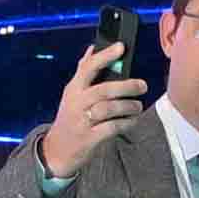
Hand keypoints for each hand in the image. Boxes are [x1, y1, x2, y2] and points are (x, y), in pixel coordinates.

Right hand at [37, 31, 148, 176]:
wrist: (56, 150)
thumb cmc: (70, 118)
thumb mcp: (72, 94)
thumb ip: (83, 71)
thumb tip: (92, 48)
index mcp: (74, 89)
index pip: (88, 68)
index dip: (105, 56)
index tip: (121, 47)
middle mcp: (77, 103)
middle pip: (103, 90)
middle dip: (126, 86)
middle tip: (142, 85)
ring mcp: (82, 121)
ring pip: (109, 109)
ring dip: (128, 106)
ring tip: (137, 106)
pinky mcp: (89, 139)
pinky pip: (112, 128)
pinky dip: (126, 123)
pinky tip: (132, 120)